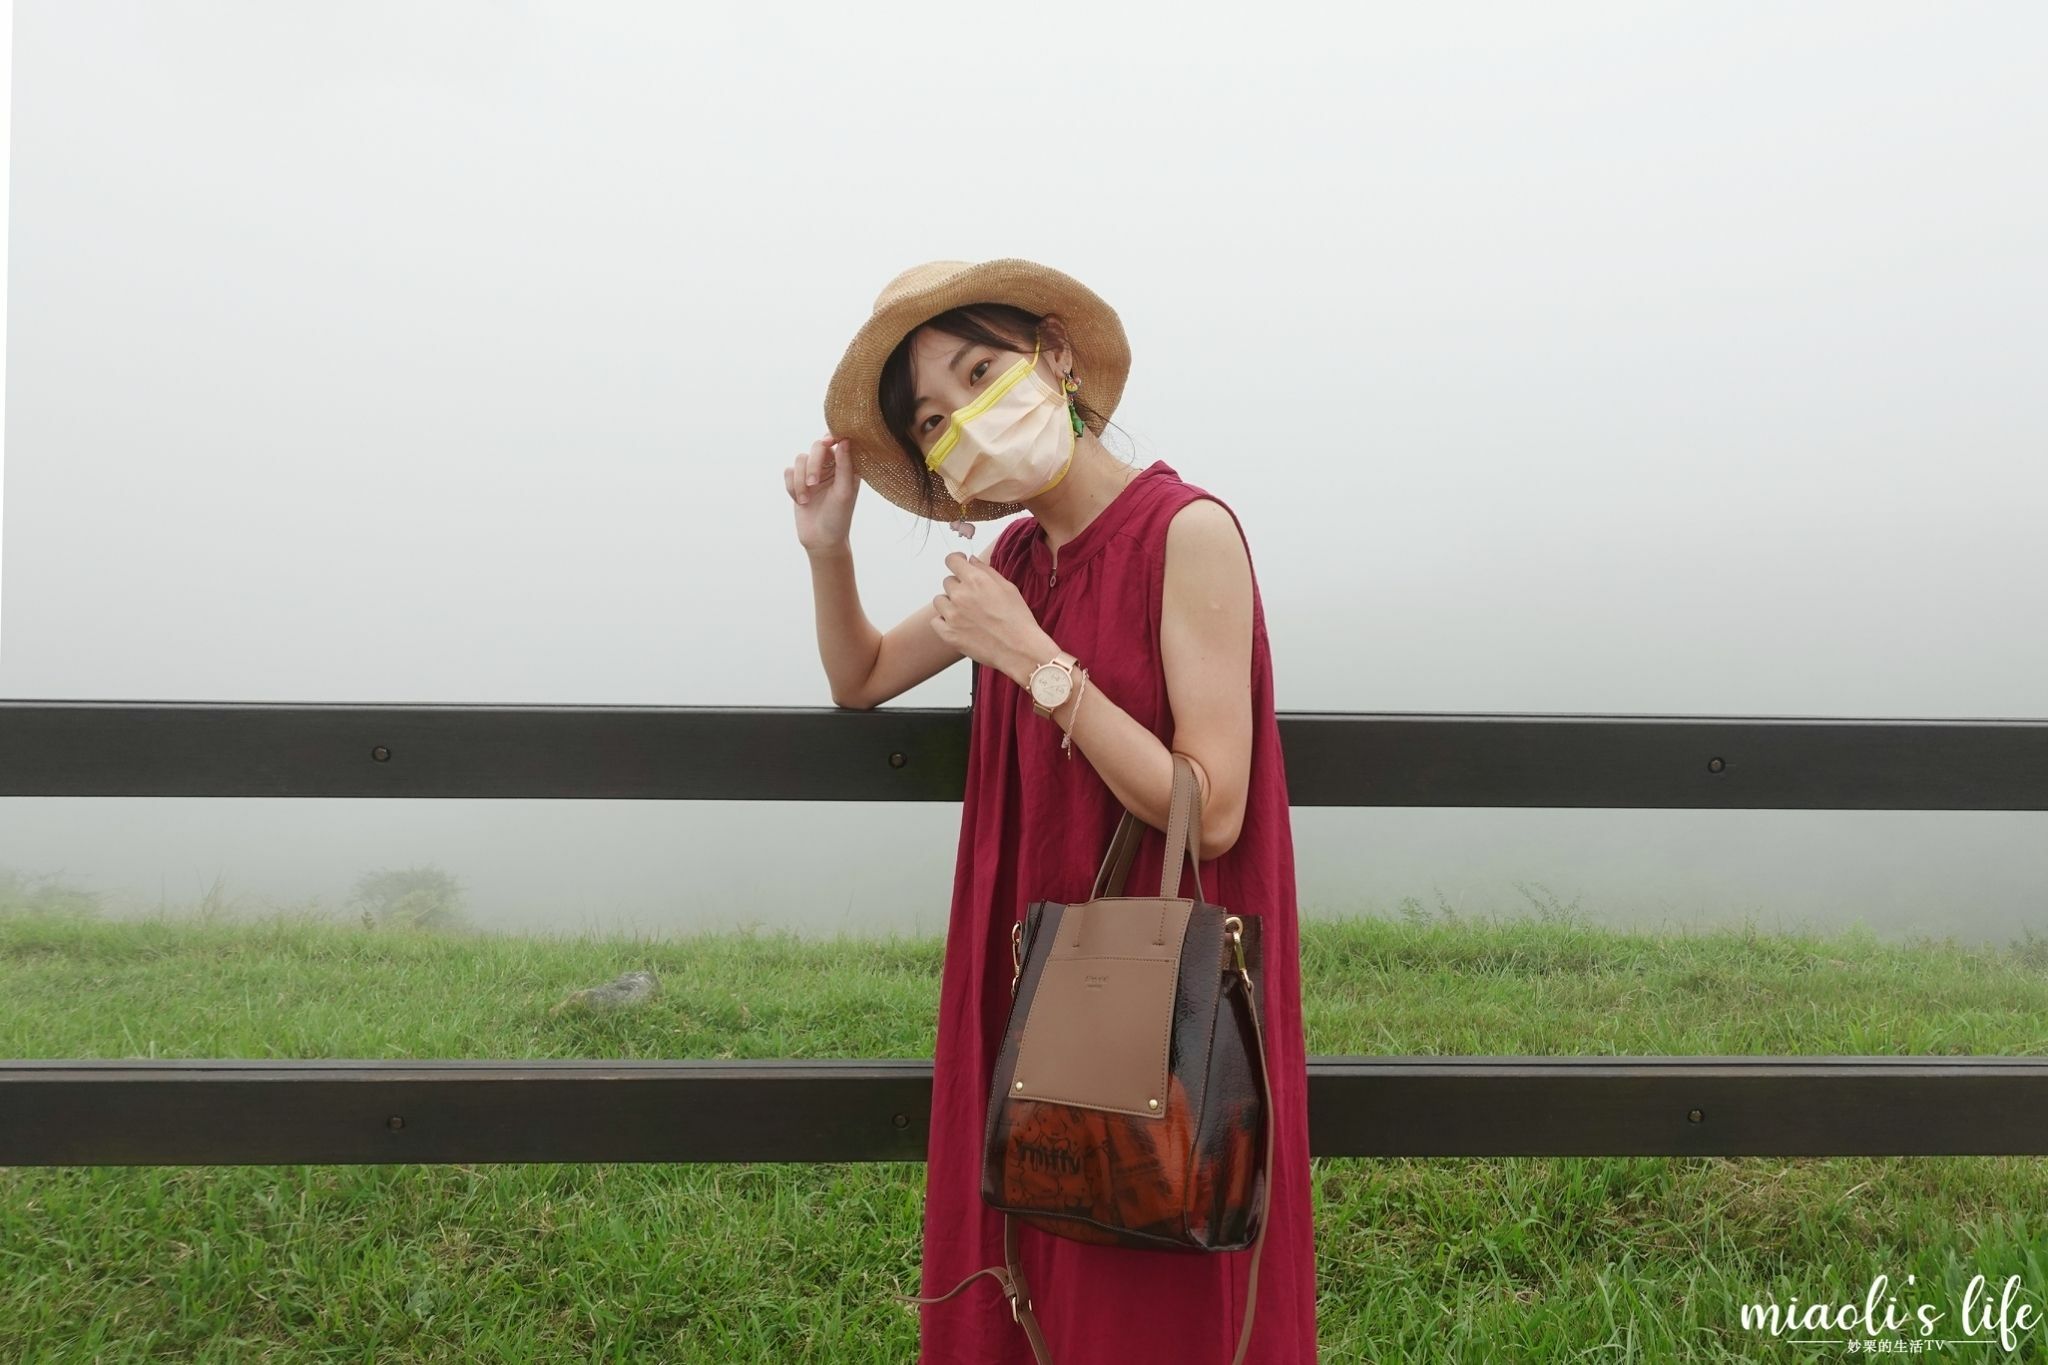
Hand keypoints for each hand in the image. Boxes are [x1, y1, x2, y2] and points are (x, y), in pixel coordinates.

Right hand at [785, 435, 859, 556]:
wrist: (821, 540)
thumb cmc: (838, 518)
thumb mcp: (844, 492)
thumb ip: (845, 466)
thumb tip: (844, 440)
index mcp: (847, 467)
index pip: (839, 442)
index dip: (832, 437)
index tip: (827, 442)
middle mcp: (831, 466)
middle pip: (816, 447)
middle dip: (812, 465)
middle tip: (813, 484)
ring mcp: (813, 473)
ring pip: (800, 459)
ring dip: (800, 481)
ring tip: (806, 500)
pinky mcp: (798, 482)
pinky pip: (788, 472)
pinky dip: (792, 486)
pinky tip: (800, 501)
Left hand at [932, 551, 1048, 680]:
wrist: (1019, 649)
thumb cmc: (1018, 620)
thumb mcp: (1008, 588)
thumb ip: (986, 571)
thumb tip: (971, 561)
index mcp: (976, 580)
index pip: (952, 560)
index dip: (956, 560)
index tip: (959, 564)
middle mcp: (960, 595)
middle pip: (947, 581)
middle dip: (958, 586)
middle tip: (972, 598)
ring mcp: (952, 615)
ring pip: (939, 601)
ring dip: (949, 603)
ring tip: (965, 612)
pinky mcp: (949, 634)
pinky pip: (935, 621)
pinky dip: (943, 621)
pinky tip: (957, 624)